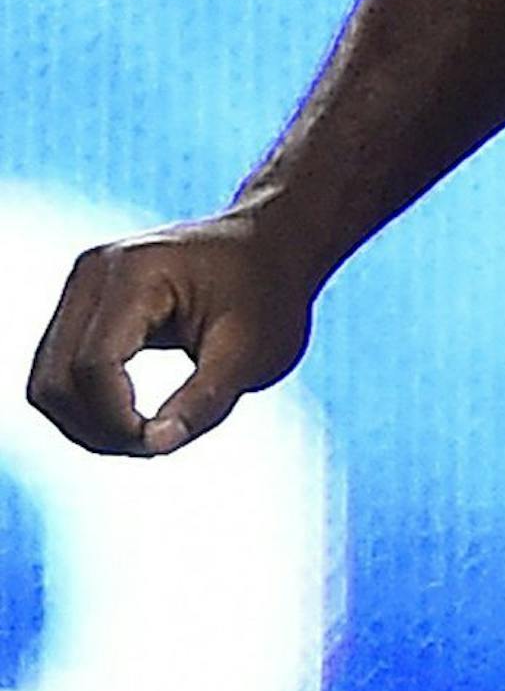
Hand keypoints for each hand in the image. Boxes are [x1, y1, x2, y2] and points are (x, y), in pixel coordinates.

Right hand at [25, 202, 318, 456]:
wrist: (269, 244)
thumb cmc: (269, 293)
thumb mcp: (252, 352)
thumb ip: (204, 401)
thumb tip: (155, 445)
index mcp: (136, 273)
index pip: (95, 366)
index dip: (116, 420)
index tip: (160, 445)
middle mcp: (93, 272)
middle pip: (57, 379)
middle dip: (96, 428)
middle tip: (154, 446)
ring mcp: (82, 285)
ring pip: (49, 381)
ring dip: (85, 423)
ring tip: (146, 436)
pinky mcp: (83, 303)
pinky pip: (59, 370)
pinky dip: (86, 405)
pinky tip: (131, 419)